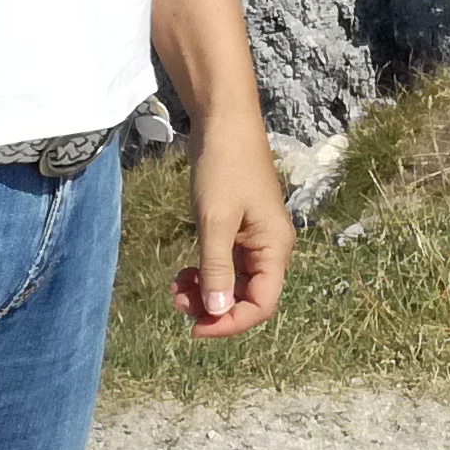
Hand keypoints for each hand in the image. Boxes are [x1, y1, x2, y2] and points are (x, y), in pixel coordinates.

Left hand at [168, 123, 290, 337]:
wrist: (224, 122)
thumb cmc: (224, 167)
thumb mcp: (215, 221)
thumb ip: (217, 269)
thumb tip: (217, 312)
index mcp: (274, 247)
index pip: (262, 304)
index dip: (231, 322)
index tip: (196, 327)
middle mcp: (270, 247)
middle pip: (247, 297)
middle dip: (213, 307)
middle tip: (176, 302)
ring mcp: (254, 238)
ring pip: (233, 282)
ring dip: (206, 292)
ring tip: (175, 288)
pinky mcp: (238, 228)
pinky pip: (225, 264)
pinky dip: (205, 273)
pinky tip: (184, 272)